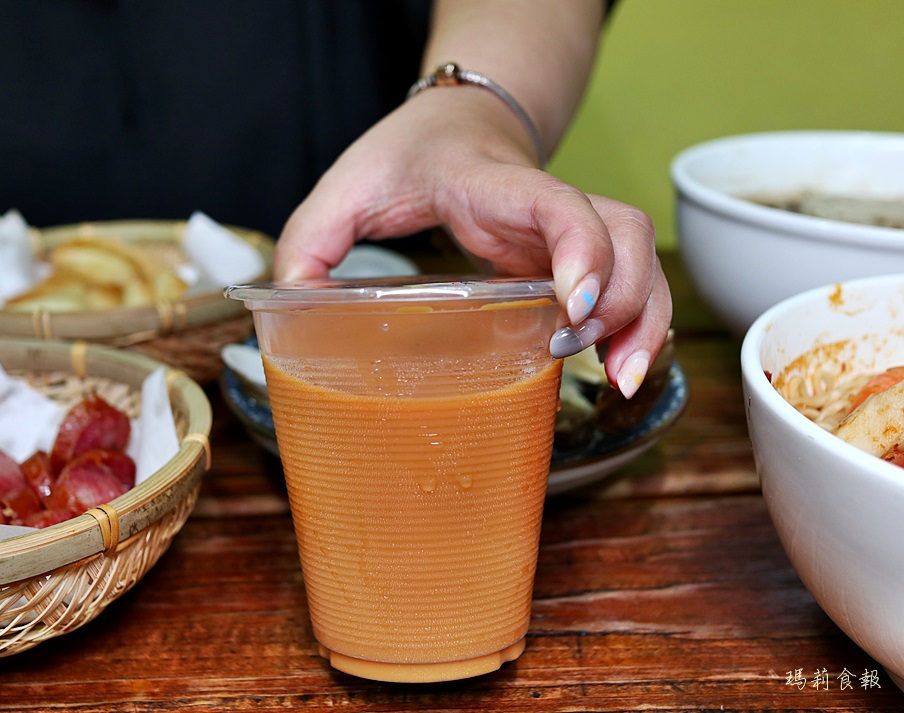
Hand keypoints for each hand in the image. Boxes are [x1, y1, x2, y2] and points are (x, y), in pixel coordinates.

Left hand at [273, 87, 671, 397]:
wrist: (461, 120)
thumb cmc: (409, 151)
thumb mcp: (347, 186)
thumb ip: (308, 239)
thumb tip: (286, 310)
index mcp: (490, 183)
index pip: (556, 202)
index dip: (580, 249)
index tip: (572, 307)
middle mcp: (544, 201)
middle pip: (625, 233)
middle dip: (625, 301)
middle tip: (584, 356)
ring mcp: (567, 226)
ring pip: (643, 257)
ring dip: (644, 319)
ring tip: (621, 377)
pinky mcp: (573, 251)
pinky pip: (628, 279)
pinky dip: (638, 322)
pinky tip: (618, 364)